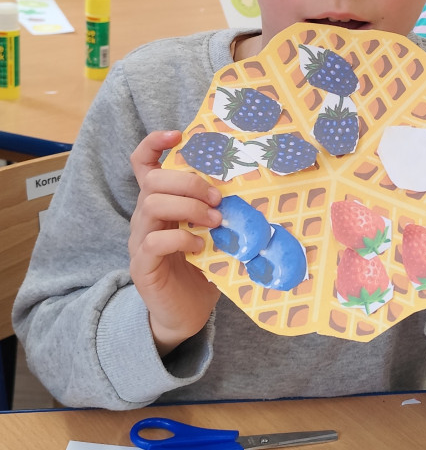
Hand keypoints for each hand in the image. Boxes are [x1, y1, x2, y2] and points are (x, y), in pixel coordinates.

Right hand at [129, 130, 221, 355]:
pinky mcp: (142, 265)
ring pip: (151, 204)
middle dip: (188, 182)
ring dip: (188, 207)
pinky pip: (154, 242)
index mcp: (161, 204)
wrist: (184, 314)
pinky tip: (200, 246)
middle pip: (153, 180)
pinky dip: (181, 238)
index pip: (143, 164)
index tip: (178, 135)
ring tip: (214, 221)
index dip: (154, 145)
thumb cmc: (202, 270)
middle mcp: (145, 218)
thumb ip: (223, 213)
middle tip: (216, 198)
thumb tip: (259, 191)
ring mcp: (140, 240)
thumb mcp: (215, 235)